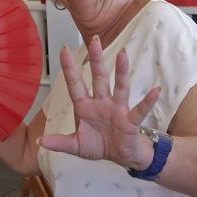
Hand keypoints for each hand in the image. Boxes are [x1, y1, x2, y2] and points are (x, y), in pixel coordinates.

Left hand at [40, 38, 161, 169]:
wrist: (121, 156)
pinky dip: (148, 100)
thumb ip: (60, 142)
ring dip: (122, 71)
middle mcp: (102, 103)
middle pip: (99, 78)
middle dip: (96, 60)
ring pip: (119, 87)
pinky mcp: (130, 120)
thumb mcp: (77, 146)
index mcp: (85, 107)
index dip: (70, 68)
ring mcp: (117, 109)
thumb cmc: (99, 146)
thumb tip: (40, 142)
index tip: (64, 50)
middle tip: (95, 40)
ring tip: (123, 54)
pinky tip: (156, 90)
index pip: (76, 84)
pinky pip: (140, 109)